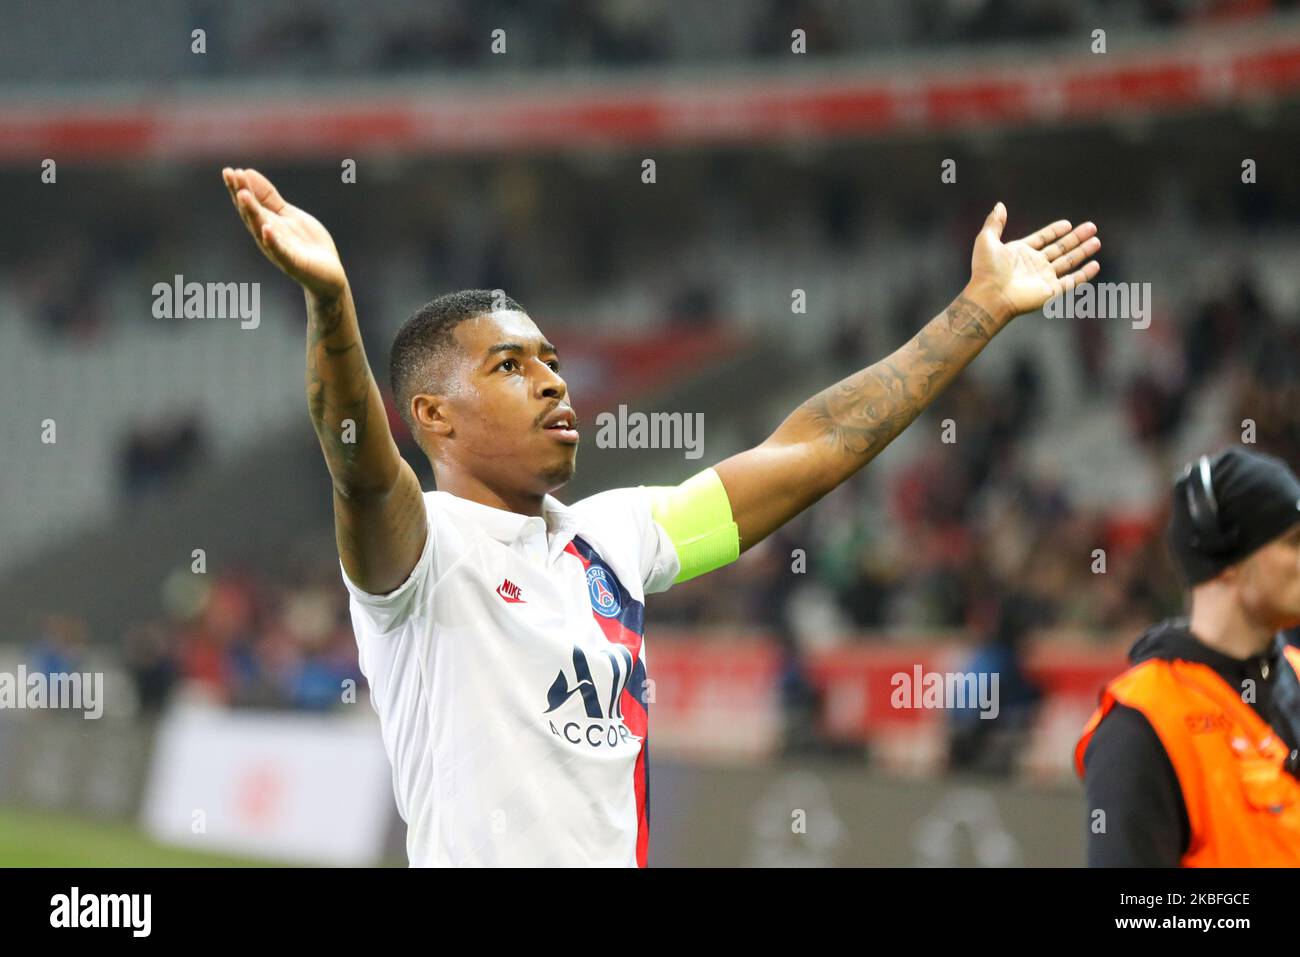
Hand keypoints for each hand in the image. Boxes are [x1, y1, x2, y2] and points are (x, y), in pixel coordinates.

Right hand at [222, 167, 346, 298]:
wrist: (328, 274)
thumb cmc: (306, 243)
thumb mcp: (287, 214)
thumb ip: (269, 198)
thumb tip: (247, 172)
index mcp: (266, 222)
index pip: (250, 203)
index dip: (239, 187)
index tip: (229, 171)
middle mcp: (267, 235)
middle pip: (251, 213)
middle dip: (241, 195)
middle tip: (231, 176)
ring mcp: (279, 249)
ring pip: (261, 229)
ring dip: (252, 212)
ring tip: (243, 195)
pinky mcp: (293, 263)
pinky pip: (280, 252)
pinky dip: (272, 241)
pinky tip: (266, 228)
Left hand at [966, 202, 1099, 321]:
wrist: (990, 296)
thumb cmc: (985, 270)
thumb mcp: (986, 240)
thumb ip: (995, 222)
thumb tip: (999, 205)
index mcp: (1021, 253)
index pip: (1043, 239)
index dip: (1055, 231)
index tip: (1067, 224)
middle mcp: (1034, 265)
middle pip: (1060, 248)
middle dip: (1076, 238)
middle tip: (1092, 227)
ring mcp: (1043, 278)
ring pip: (1068, 262)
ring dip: (1083, 251)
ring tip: (1096, 241)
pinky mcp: (1051, 291)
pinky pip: (1072, 281)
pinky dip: (1084, 274)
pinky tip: (1095, 264)